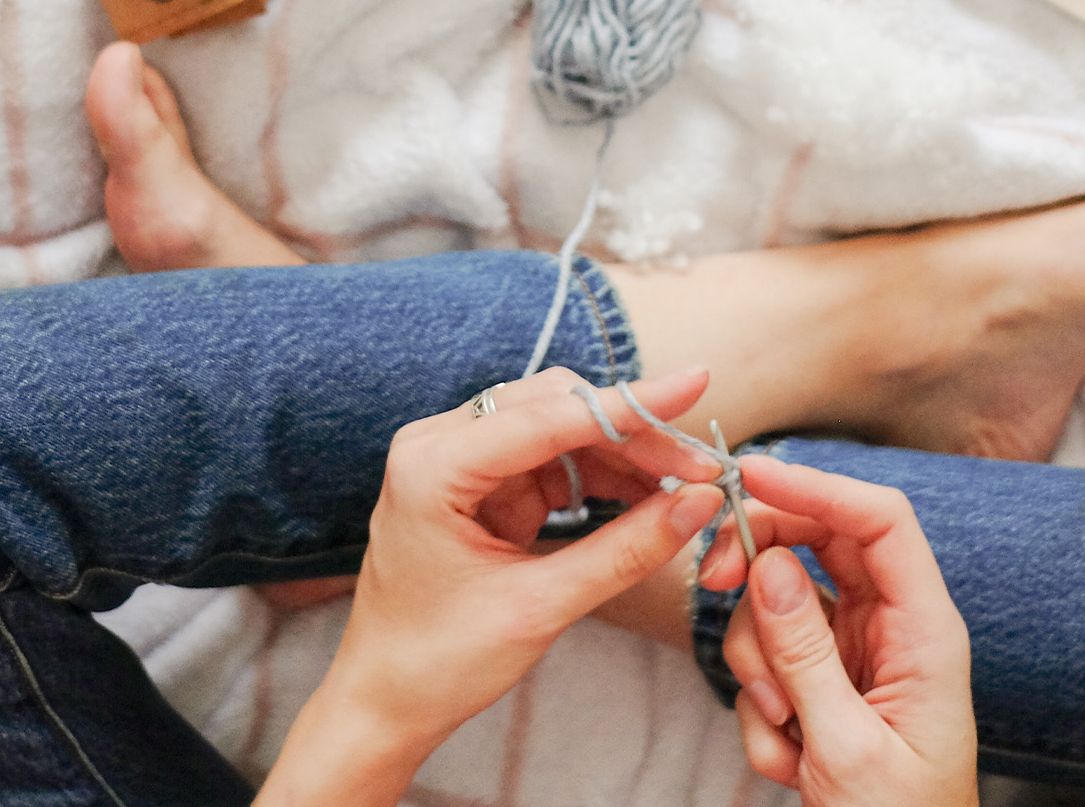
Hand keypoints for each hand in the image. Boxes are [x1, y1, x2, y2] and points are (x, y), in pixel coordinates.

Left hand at [256, 366, 723, 806]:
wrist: (382, 703)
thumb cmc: (438, 663)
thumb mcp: (538, 609)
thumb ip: (623, 551)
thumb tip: (699, 504)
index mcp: (433, 465)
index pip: (548, 415)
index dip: (630, 402)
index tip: (696, 381)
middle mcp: (440, 443)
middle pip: (556, 407)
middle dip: (634, 432)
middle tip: (702, 468)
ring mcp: (460, 457)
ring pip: (561, 426)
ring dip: (624, 453)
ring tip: (686, 486)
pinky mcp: (480, 480)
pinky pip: (553, 458)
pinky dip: (602, 474)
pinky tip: (647, 495)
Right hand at [704, 456, 976, 806]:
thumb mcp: (848, 748)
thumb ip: (805, 652)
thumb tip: (767, 564)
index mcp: (925, 631)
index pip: (880, 520)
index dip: (817, 485)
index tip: (750, 477)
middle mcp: (892, 627)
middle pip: (818, 542)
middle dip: (760, 562)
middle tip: (713, 580)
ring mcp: (855, 653)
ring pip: (780, 601)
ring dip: (758, 661)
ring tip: (780, 729)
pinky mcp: (823, 683)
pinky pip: (770, 656)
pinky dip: (761, 706)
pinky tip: (787, 762)